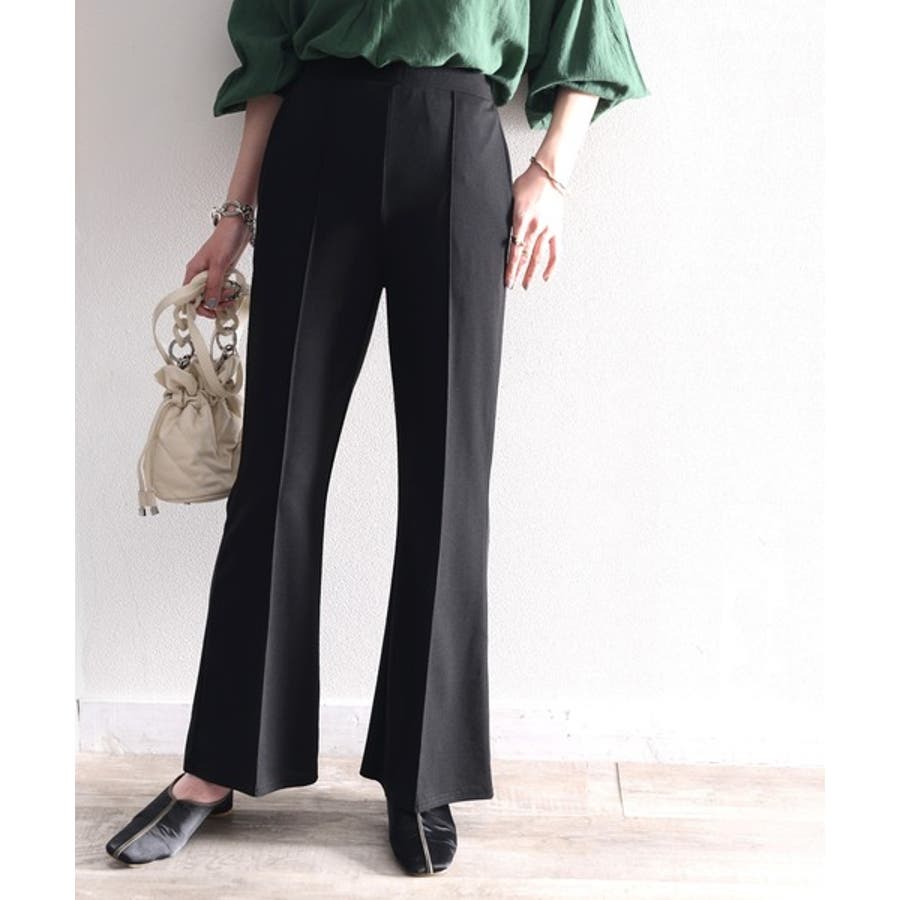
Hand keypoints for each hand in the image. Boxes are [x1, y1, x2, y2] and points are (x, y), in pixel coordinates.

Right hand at [183, 217, 251, 318]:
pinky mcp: (221, 274)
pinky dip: (228, 293)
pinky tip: (235, 290)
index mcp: (193, 272)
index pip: (188, 298)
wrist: (237, 226)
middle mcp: (200, 275)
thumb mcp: (218, 264)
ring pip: (213, 296)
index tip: (211, 313)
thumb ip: (214, 285)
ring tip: (233, 292)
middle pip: (202, 299)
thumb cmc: (225, 239)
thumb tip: (210, 303)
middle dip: (216, 303)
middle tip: (228, 300)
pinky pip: (222, 289)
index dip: (198, 308)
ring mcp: (211, 275)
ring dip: (224, 298)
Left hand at [505, 162, 563, 289]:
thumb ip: (506, 217)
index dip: (510, 266)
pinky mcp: (557, 229)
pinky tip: (545, 276)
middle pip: (525, 256)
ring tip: (525, 285)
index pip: (514, 249)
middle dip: (517, 273)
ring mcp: (547, 229)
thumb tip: (497, 232)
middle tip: (512, 285)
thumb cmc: (528, 183)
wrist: (549, 174)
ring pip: (538, 257)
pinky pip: (555, 251)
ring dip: (531, 273)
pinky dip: (551, 265)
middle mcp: (535, 226)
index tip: (506, 278)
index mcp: (521, 219)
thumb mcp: (510, 198)